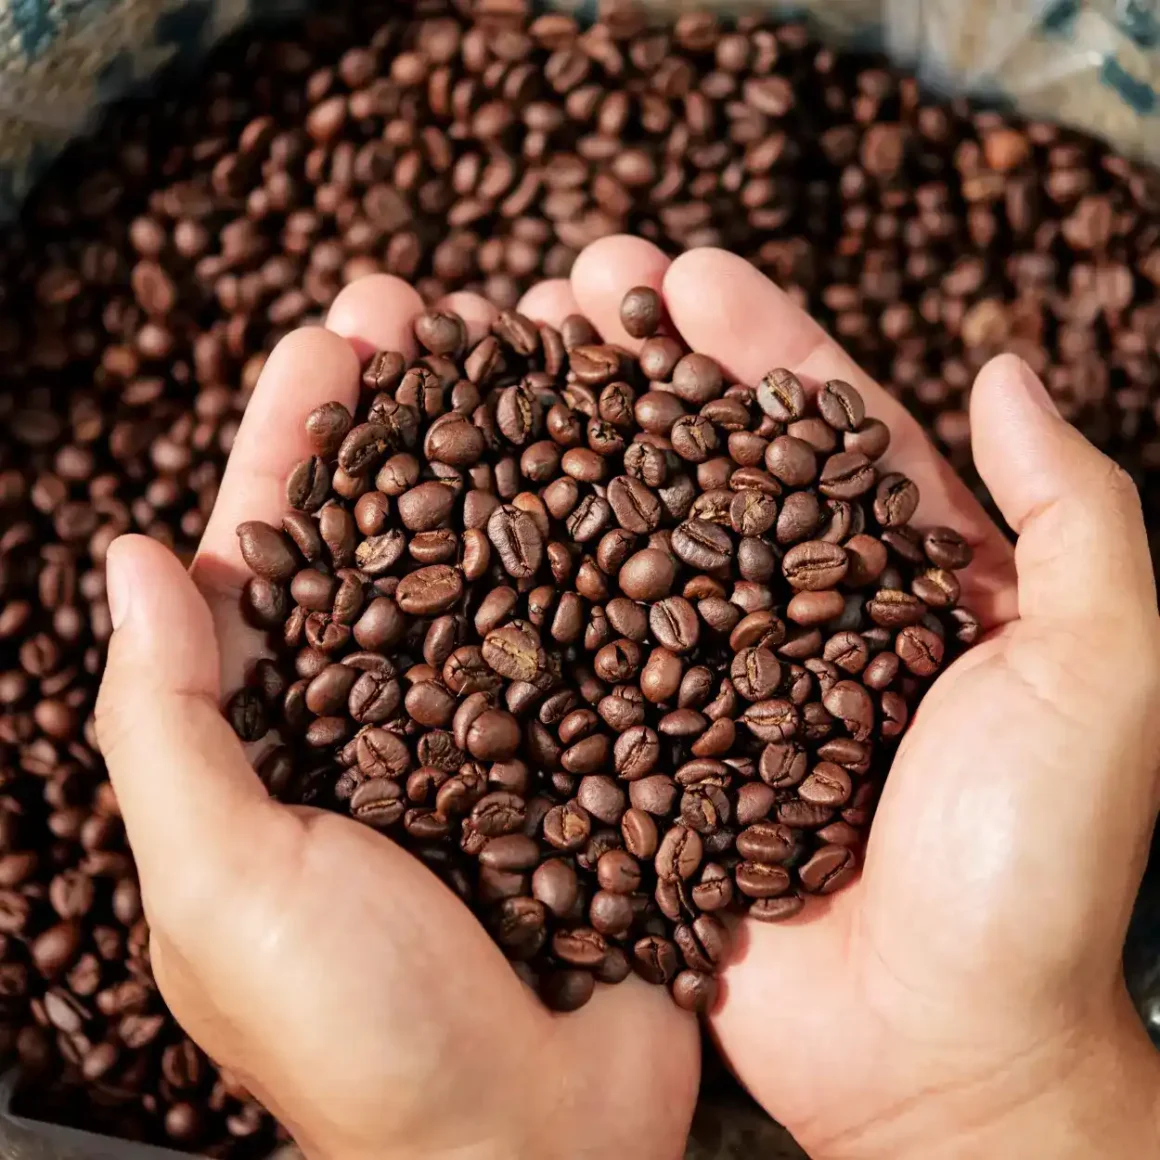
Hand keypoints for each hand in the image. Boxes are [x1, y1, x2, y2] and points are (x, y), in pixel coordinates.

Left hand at [94, 271, 698, 1158]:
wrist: (525, 1143)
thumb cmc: (357, 1033)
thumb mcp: (220, 882)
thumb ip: (163, 723)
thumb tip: (131, 555)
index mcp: (284, 732)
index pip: (279, 550)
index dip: (302, 437)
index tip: (340, 337)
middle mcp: (392, 714)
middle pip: (398, 529)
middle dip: (414, 414)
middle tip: (441, 304)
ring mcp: (502, 728)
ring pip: (503, 558)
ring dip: (518, 455)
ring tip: (547, 351)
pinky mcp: (592, 756)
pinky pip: (602, 634)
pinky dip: (615, 552)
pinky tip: (643, 473)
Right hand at [583, 245, 1157, 1157]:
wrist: (941, 1054)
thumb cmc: (1036, 870)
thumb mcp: (1102, 671)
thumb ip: (1075, 516)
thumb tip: (1005, 368)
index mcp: (902, 581)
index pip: (816, 429)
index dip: (750, 343)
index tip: (679, 271)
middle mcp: (793, 618)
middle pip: (704, 466)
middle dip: (635, 372)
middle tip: (559, 288)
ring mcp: (708, 686)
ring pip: (628, 543)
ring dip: (566, 452)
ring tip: (496, 366)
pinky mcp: (644, 758)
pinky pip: (581, 658)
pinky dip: (527, 588)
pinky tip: (460, 519)